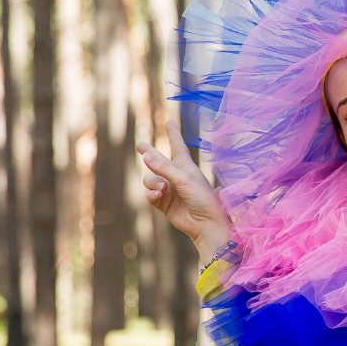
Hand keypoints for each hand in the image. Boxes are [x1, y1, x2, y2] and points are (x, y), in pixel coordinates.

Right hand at [138, 116, 231, 259]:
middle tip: (140, 145)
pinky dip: (151, 195)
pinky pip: (150, 195)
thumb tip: (145, 155)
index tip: (169, 121)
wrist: (206, 224)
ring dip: (152, 183)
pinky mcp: (163, 203)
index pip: (177, 146)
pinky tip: (158, 197)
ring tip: (162, 189)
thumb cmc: (202, 198)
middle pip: (158, 161)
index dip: (173, 133)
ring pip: (149, 180)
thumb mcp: (184, 179)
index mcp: (186, 166)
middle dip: (149, 154)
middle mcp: (176, 176)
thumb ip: (164, 168)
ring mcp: (169, 190)